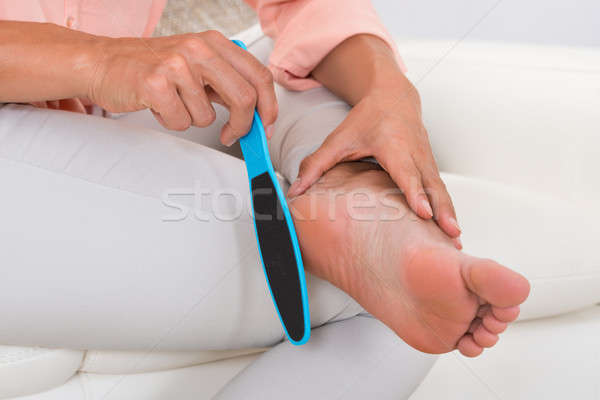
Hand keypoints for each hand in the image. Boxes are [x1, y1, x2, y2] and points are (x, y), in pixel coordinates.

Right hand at [87, 30, 277, 143]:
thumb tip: (255, 113)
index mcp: (214, 43)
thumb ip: (226, 85)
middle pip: (244, 98)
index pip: (259, 75)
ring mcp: (177, 65)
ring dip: (191, 119)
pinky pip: (181, 121)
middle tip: (231, 134)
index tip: (265, 125)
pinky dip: (171, 121)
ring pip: (207, 117)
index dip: (268, 107)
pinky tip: (159, 105)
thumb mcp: (196, 66)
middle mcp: (199, 49)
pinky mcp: (156, 83)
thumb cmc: (150, 66)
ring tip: (173, 102)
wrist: (103, 62)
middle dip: (241, 126)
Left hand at [288, 73, 460, 242]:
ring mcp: (427, 160)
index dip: (416, 193)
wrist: (394, 96)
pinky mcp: (431, 167)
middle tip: (451, 233)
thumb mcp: (338, 139)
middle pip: (431, 186)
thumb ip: (316, 165)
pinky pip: (441, 190)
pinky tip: (452, 229)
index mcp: (394, 146)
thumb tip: (295, 191)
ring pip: (441, 190)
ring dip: (450, 214)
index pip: (406, 173)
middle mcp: (415, 154)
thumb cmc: (368, 118)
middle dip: (442, 210)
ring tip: (456, 238)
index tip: (425, 212)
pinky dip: (448, 209)